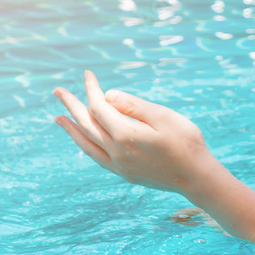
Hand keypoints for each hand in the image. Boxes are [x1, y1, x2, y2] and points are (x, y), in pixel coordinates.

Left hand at [53, 71, 209, 193]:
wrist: (197, 178)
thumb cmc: (187, 144)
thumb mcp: (165, 118)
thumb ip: (135, 106)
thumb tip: (108, 96)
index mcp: (125, 135)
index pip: (100, 107)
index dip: (92, 90)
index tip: (88, 75)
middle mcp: (117, 152)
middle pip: (87, 124)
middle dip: (72, 105)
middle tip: (58, 91)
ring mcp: (119, 165)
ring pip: (87, 143)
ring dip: (72, 129)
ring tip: (59, 118)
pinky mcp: (125, 173)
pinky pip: (97, 157)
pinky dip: (86, 145)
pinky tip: (84, 140)